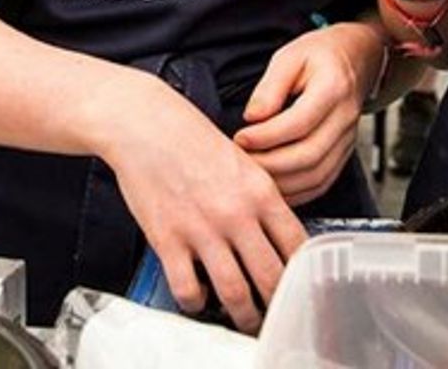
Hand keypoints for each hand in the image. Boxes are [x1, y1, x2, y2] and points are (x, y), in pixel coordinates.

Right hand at [101, 82, 306, 332]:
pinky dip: (197, 303)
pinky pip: (188, 290)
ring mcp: (202, 230)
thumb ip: (261, 202)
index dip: (303, 275)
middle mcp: (236, 214)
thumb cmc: (191, 140)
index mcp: (261, 192)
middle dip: (277, 306)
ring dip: (244, 316)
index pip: (297, 247)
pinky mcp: (168, 241)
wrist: (144, 125)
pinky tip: (200, 298)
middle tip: (278, 316)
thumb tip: (277, 241)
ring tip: (246, 322)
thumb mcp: (243, 164)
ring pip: (235, 293)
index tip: (301, 289)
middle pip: (271, 278)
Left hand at [234, 22, 381, 204]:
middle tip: (242, 160)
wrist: (356, 58)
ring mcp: (347, 140)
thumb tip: (252, 117)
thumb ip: (270, 87)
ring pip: (316, 176)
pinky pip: (322, 183)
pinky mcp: (343, 154)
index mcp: (333, 88)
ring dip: (281, 182)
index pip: (299, 122)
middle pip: (309, 155)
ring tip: (253, 173)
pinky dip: (296, 191)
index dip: (266, 136)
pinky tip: (274, 185)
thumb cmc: (321, 55)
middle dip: (270, 165)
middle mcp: (345, 118)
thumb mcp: (290, 56)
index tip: (241, 137)